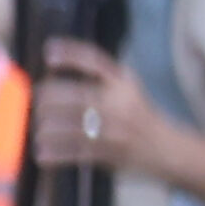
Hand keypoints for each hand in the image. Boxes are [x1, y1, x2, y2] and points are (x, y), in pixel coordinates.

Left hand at [31, 38, 169, 177]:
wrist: (166, 148)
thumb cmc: (136, 115)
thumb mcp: (126, 88)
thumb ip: (99, 78)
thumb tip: (52, 67)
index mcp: (123, 82)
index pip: (95, 60)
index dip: (70, 53)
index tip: (48, 52)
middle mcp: (118, 102)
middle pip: (71, 95)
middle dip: (46, 100)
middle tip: (38, 104)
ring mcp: (114, 128)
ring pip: (66, 125)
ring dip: (44, 128)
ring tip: (39, 130)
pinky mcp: (108, 152)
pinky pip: (71, 152)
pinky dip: (52, 152)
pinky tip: (41, 152)